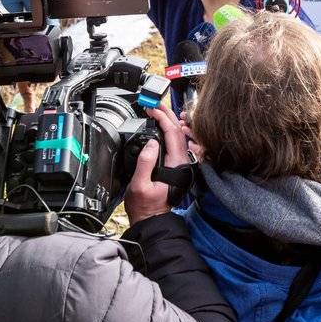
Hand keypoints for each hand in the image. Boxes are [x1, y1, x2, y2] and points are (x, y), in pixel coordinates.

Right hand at [124, 103, 192, 222]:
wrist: (151, 218)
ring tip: (158, 110)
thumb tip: (151, 143)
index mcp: (176, 164)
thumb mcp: (139, 185)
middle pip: (177, 131)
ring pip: (177, 135)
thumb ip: (146, 163)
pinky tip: (163, 125)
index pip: (172, 134)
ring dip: (169, 120)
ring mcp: (179, 163)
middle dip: (167, 114)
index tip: (152, 109)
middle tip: (155, 103)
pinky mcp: (175, 164)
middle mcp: (181, 162)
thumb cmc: (145, 206)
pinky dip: (170, 130)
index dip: (162, 118)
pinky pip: (175, 142)